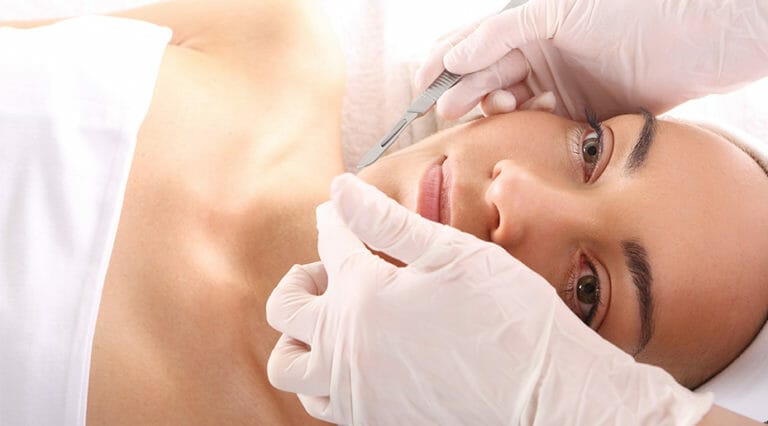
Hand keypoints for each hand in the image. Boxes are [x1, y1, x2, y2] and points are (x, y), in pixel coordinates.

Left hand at [266, 174, 712, 424]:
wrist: (547, 398)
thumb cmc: (510, 319)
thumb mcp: (454, 256)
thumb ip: (389, 223)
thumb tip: (341, 191)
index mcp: (365, 295)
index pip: (332, 245)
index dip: (334, 222)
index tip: (338, 214)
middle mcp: (346, 347)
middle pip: (284, 308)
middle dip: (300, 279)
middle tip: (330, 273)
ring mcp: (355, 391)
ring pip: (289, 365)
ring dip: (300, 335)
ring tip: (333, 321)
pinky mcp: (372, 421)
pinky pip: (320, 402)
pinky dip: (323, 376)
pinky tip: (357, 359)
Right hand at [415, 0, 767, 119]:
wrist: (693, 36)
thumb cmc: (626, 9)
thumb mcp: (553, 12)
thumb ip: (499, 35)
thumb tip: (451, 60)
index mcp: (527, 26)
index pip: (471, 47)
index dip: (442, 67)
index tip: (421, 89)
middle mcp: (539, 55)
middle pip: (485, 78)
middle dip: (464, 92)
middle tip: (450, 109)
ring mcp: (559, 84)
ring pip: (510, 106)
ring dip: (495, 109)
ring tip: (496, 108)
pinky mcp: (580, 112)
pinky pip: (542, 125)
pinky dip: (531, 126)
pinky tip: (533, 120)